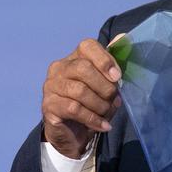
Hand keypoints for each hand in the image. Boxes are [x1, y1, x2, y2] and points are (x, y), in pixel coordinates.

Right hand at [41, 38, 121, 157]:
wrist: (74, 132)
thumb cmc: (93, 103)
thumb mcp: (107, 85)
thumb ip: (113, 64)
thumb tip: (123, 38)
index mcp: (75, 57)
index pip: (87, 46)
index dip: (105, 59)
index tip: (117, 77)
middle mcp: (59, 68)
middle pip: (83, 68)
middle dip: (104, 86)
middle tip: (113, 99)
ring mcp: (51, 86)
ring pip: (79, 90)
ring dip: (100, 104)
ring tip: (107, 112)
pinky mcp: (48, 105)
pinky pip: (74, 109)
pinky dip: (93, 119)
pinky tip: (103, 125)